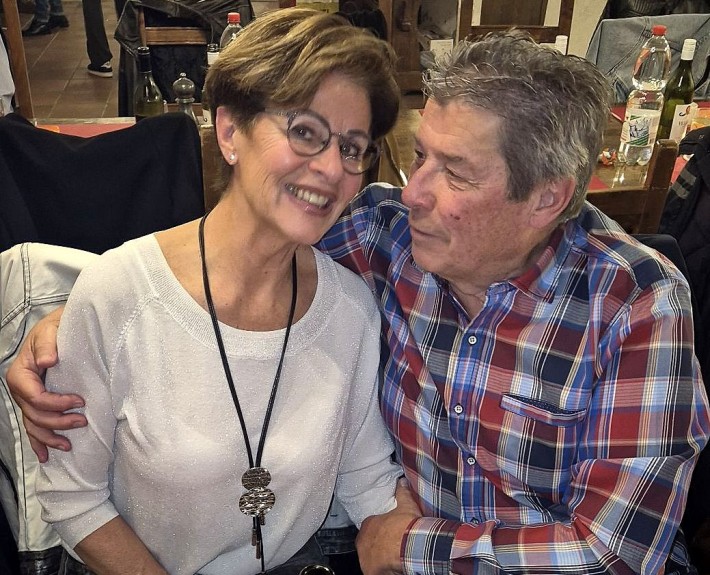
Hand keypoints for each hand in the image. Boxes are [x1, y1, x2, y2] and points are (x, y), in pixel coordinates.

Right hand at [6, 306, 86, 461]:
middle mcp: (21, 388)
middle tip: (83, 421)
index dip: (57, 403)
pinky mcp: (35, 403)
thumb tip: (48, 360)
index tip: (80, 401)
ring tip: (68, 445)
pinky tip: (45, 455)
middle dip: (58, 422)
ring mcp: (26, 398)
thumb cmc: (57, 327)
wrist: (58, 327)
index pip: (35, 397)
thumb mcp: (52, 329)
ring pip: (33, 424)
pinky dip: (38, 441)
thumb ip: (48, 344)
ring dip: (50, 437)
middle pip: (35, 414)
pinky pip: (32, 425)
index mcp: (21, 373)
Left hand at [356, 478, 421, 574]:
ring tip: (391, 558)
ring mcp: (364, 557)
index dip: (381, 529)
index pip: (371, 525)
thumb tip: (402, 481)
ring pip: (369, 557)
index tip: (390, 532)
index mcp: (369, 524)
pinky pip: (374, 570)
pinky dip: (381, 569)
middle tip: (391, 546)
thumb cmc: (405, 526)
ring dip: (378, 557)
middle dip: (377, 544)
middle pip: (368, 542)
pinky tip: (390, 567)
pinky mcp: (369, 571)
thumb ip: (402, 492)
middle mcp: (362, 540)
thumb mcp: (406, 505)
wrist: (409, 547)